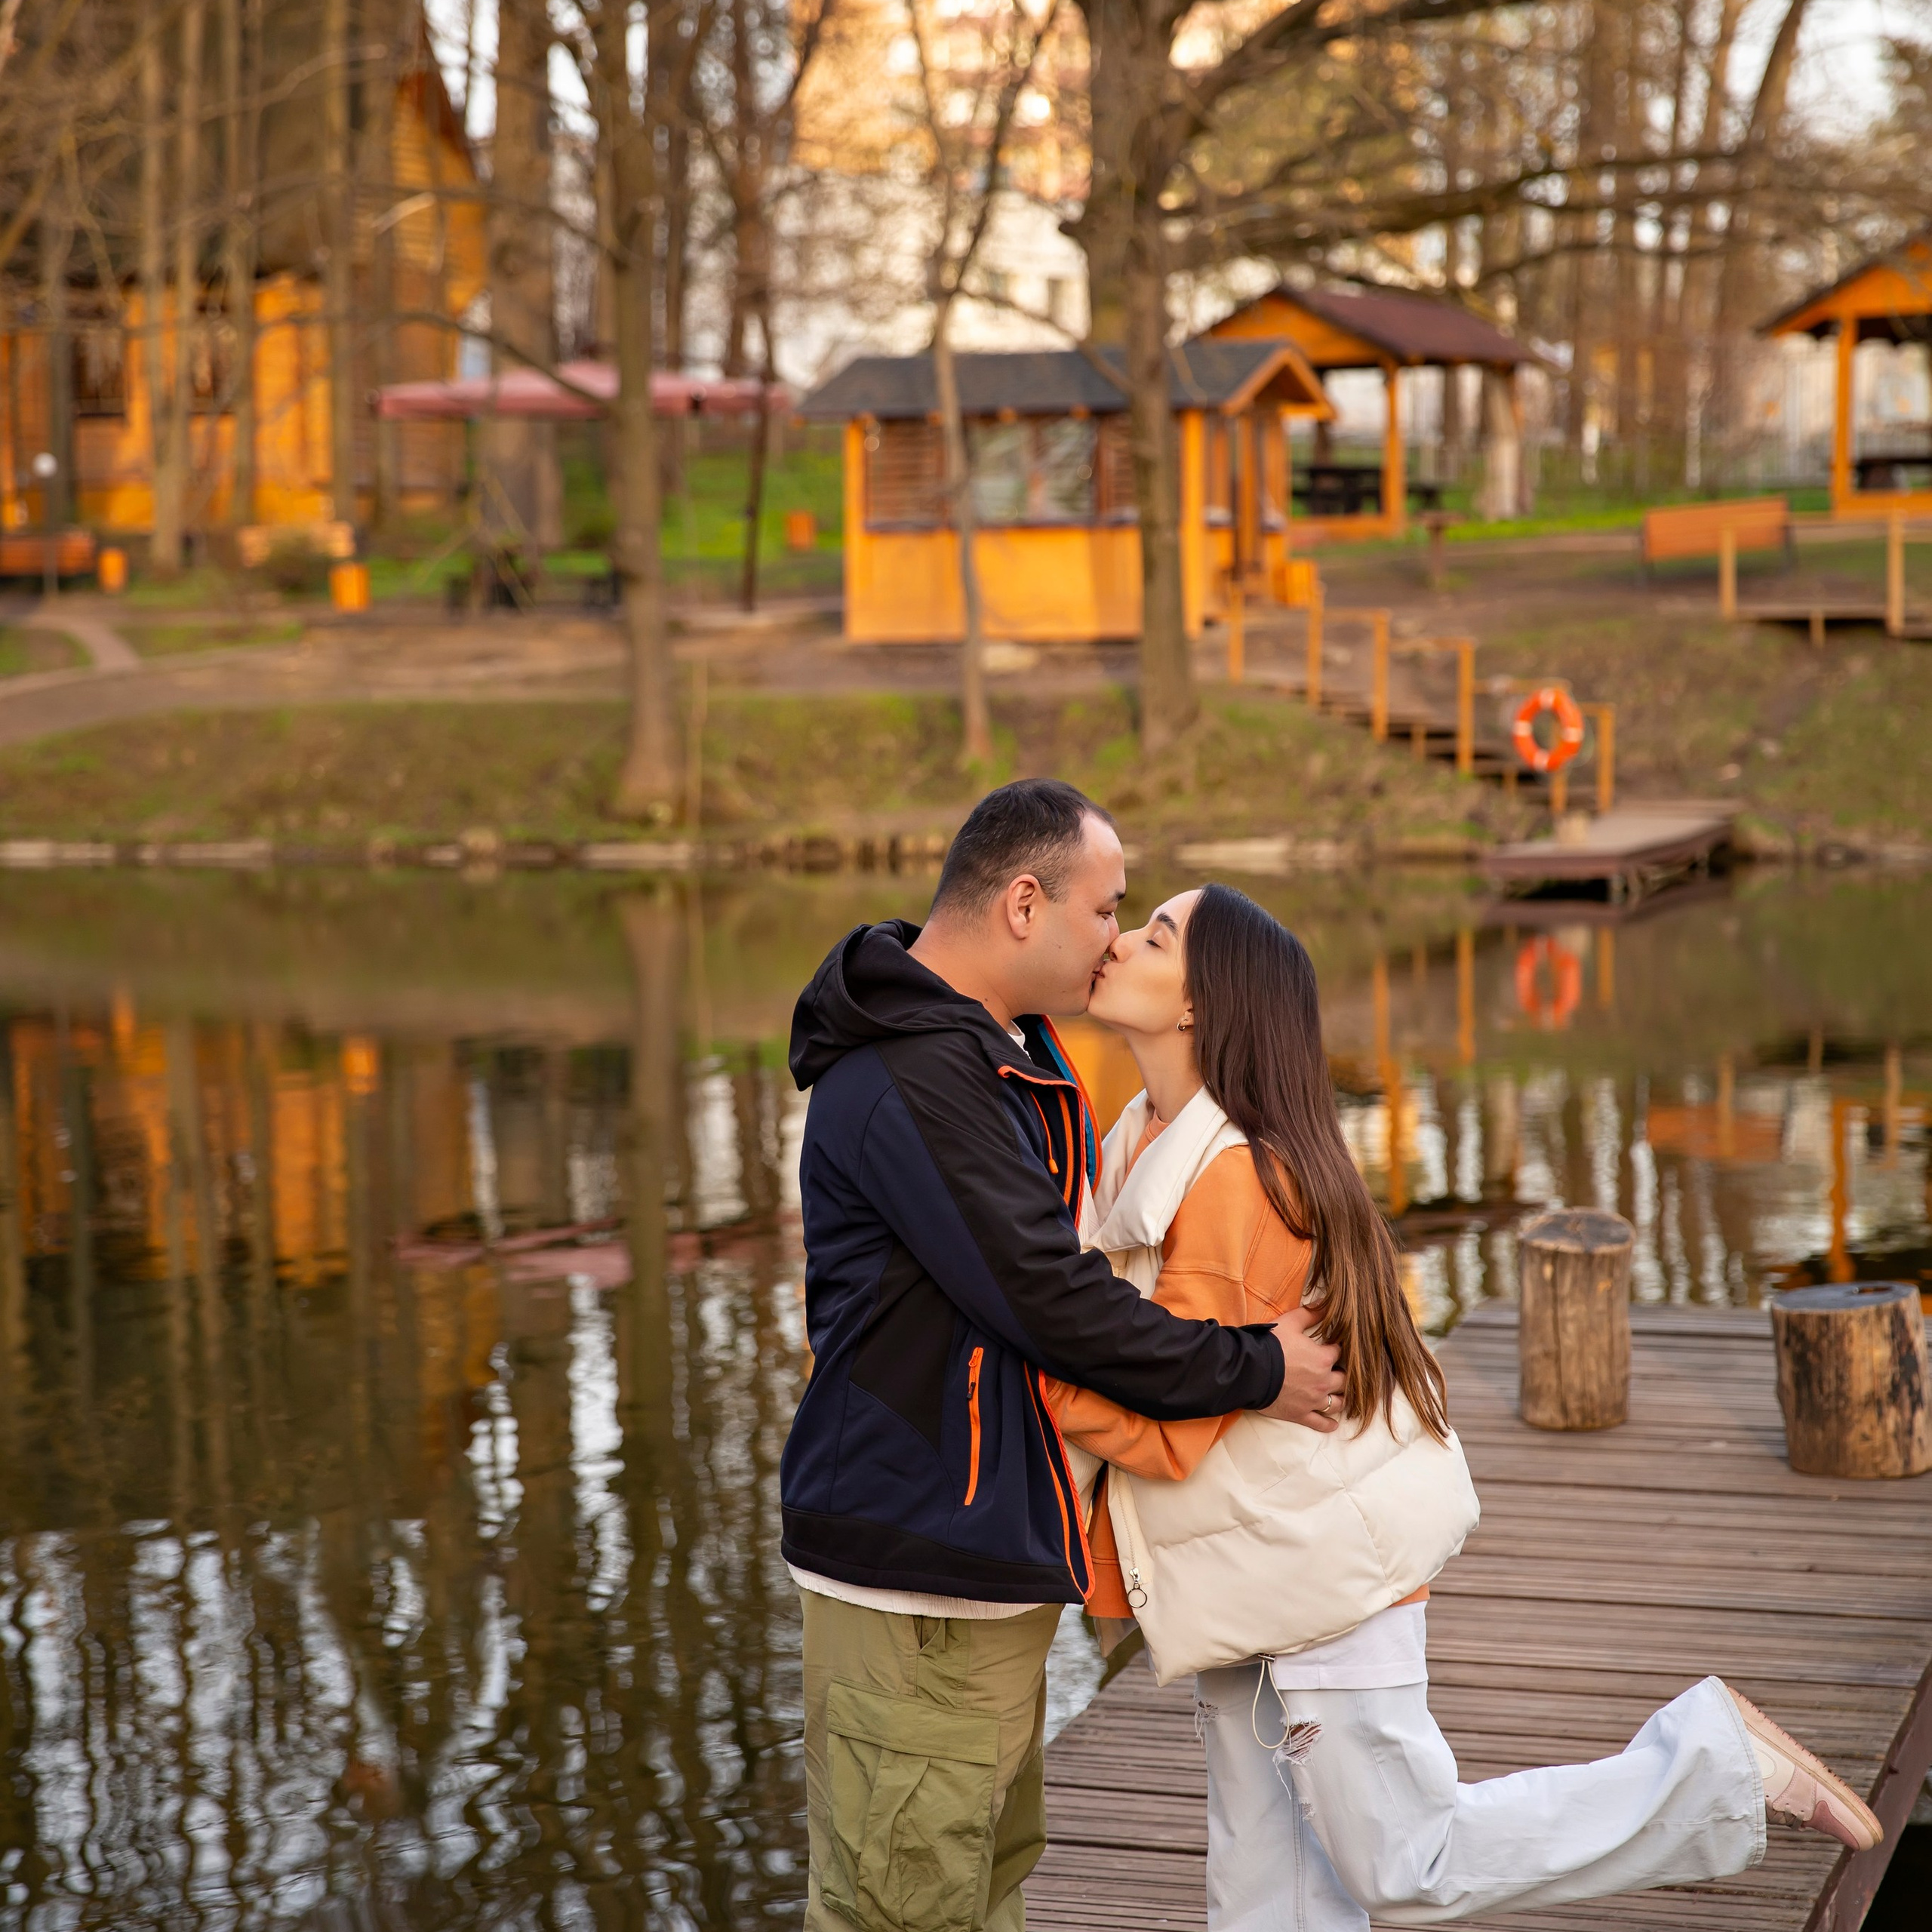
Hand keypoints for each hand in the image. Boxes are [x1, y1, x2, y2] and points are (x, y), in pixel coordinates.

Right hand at [1257, 1302, 1343, 1430]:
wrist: (1250, 1370)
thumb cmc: (1270, 1345)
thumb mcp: (1290, 1322)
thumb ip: (1310, 1313)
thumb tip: (1325, 1302)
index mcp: (1324, 1358)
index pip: (1340, 1352)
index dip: (1337, 1348)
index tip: (1333, 1347)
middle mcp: (1324, 1381)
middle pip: (1344, 1380)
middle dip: (1343, 1375)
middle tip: (1338, 1372)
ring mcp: (1314, 1400)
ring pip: (1337, 1403)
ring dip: (1340, 1399)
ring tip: (1339, 1396)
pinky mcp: (1301, 1414)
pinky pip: (1320, 1423)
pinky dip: (1329, 1424)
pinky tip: (1334, 1424)